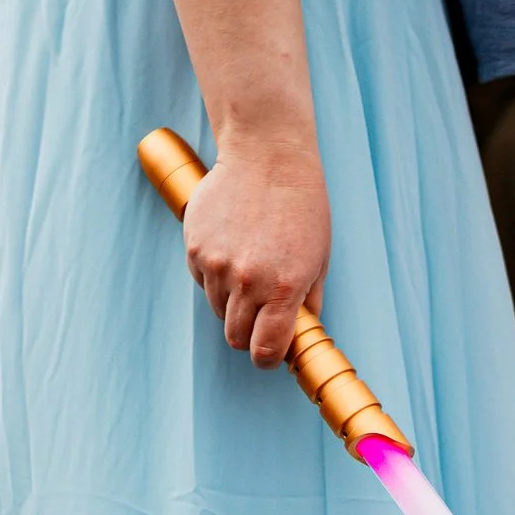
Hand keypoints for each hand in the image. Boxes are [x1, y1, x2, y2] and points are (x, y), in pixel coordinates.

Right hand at [182, 131, 329, 368]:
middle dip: (249, 333)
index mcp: (283, 288)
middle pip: (236, 337)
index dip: (267, 357)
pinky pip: (201, 280)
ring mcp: (217, 265)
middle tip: (261, 312)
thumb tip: (301, 335)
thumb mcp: (319, 258)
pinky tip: (232, 247)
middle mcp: (247, 281)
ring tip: (249, 267)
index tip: (269, 352)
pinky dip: (214, 274)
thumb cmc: (301, 206)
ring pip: (217, 309)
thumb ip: (308, 302)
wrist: (267, 156)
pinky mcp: (195, 248)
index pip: (264, 350)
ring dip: (231, 301)